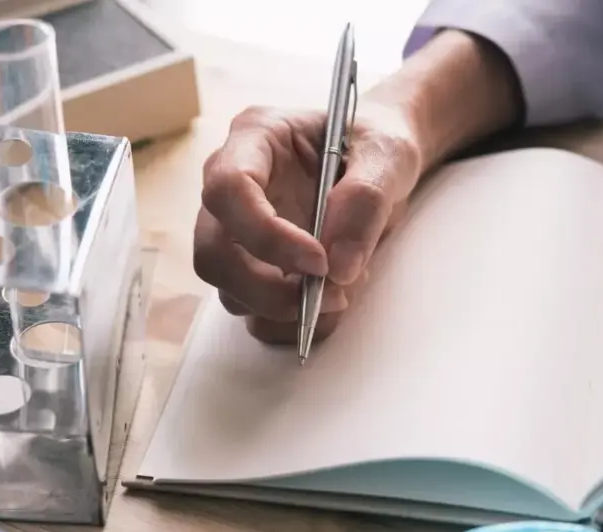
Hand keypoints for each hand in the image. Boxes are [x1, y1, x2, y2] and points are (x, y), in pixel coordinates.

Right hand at [193, 102, 422, 343]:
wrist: (380, 162)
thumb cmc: (376, 143)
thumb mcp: (388, 153)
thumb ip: (366, 200)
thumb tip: (339, 268)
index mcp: (255, 138)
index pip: (229, 189)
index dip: (266, 235)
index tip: (318, 261)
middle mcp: (232, 187)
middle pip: (214, 253)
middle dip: (266, 289)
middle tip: (327, 295)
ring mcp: (237, 231)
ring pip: (228, 290)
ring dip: (284, 308)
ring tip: (341, 291)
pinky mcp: (253, 266)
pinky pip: (255, 312)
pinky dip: (293, 323)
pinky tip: (330, 301)